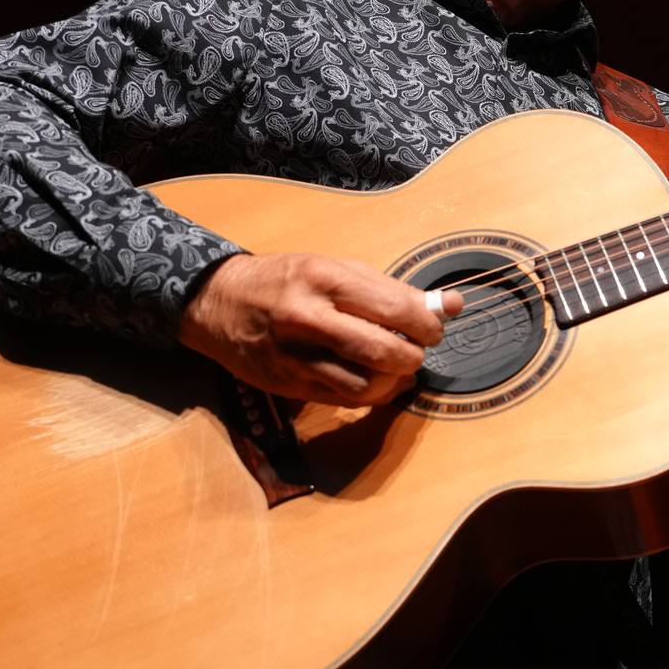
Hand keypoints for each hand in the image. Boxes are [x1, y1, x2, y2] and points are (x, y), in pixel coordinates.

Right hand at [179, 253, 462, 405]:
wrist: (218, 302)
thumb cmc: (285, 280)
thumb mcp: (335, 269)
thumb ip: (391, 289)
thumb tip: (451, 305)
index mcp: (323, 279)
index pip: (394, 309)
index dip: (426, 325)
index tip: (434, 328)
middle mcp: (307, 318)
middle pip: (383, 351)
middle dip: (413, 356)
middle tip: (417, 350)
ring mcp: (295, 357)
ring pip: (365, 386)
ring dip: (394, 382)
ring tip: (398, 368)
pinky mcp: (289, 386)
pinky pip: (343, 400)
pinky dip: (370, 395)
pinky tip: (375, 381)